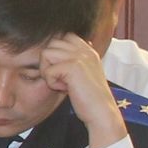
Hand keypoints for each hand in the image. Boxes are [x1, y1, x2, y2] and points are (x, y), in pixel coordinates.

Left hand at [43, 33, 126, 147]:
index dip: (56, 51)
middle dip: (48, 61)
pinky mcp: (73, 67)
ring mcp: (80, 57)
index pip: (65, 36)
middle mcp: (85, 50)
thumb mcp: (83, 73)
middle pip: (51, 43)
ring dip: (48, 71)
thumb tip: (57, 48)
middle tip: (59, 77)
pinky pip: (48, 70)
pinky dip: (51, 82)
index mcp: (88, 50)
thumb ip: (74, 59)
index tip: (62, 69)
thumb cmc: (89, 96)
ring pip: (46, 54)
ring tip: (61, 83)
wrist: (101, 112)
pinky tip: (64, 89)